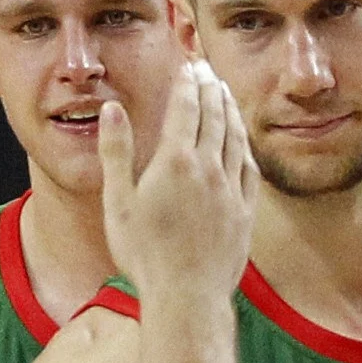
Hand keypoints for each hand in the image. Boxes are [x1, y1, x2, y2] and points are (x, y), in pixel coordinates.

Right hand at [113, 59, 255, 309]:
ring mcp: (231, 188)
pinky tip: (241, 140)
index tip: (189, 66)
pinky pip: (249, 166)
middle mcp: (208, 168)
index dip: (188, 83)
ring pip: (235, 137)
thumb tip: (112, 109)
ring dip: (230, 110)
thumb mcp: (118, 203)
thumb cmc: (144, 254)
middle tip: (207, 70)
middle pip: (214, 115)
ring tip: (225, 93)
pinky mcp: (245, 210)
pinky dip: (244, 144)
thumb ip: (116, 152)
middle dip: (210, 87)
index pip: (185, 108)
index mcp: (174, 162)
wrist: (187, 296)